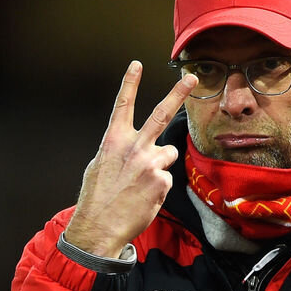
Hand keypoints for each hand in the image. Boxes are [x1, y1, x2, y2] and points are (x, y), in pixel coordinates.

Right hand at [64, 61, 197, 257]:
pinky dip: (159, 188)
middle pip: (161, 114)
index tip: (136, 64)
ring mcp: (150, 163)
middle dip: (178, 93)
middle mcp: (134, 147)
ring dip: (161, 165)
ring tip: (142, 183)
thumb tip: (131, 148)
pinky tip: (144, 197)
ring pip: (169, 154)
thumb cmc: (97, 197)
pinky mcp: (162, 181)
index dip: (130, 83)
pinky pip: (167, 179)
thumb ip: (119, 151)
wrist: (99, 226)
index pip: (123, 105)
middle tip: (193, 78)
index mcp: (114, 140)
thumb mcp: (100, 166)